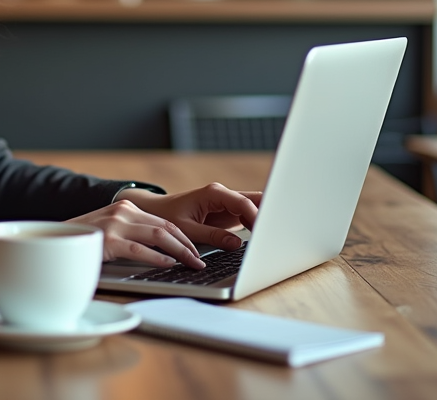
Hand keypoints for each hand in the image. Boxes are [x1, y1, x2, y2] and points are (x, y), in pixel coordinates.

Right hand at [67, 200, 207, 269]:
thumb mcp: (112, 232)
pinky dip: (157, 257)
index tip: (196, 252)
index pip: (165, 221)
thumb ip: (133, 235)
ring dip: (180, 251)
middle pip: (167, 227)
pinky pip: (139, 249)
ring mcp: (115, 223)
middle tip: (200, 261)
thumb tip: (165, 250)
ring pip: (159, 235)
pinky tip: (168, 264)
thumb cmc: (84, 241)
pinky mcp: (108, 239)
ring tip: (192, 264)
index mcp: (126, 207)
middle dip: (188, 245)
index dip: (184, 238)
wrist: (53, 241)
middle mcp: (122, 211)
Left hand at [120, 183, 260, 252]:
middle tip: (279, 233)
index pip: (243, 203)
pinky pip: (248, 215)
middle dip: (268, 214)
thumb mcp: (187, 229)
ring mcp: (227, 202)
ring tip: (274, 238)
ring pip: (254, 206)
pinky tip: (263, 238)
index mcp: (214, 193)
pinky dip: (257, 224)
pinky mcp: (228, 211)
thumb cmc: (167, 217)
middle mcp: (223, 194)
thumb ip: (212, 236)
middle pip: (254, 200)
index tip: (265, 233)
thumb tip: (236, 244)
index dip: (257, 217)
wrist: (157, 211)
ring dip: (264, 220)